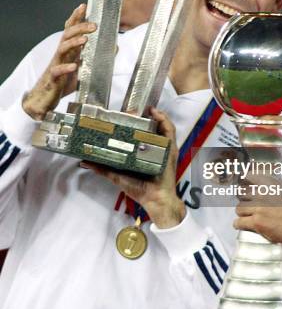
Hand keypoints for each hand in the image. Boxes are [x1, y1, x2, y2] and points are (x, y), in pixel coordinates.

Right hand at [22, 4, 95, 119]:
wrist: (44, 100)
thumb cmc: (62, 82)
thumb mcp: (82, 69)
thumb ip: (96, 58)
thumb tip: (115, 48)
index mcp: (68, 51)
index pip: (70, 30)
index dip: (76, 17)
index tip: (83, 5)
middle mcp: (61, 55)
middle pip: (67, 35)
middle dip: (79, 27)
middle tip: (94, 25)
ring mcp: (55, 65)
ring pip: (61, 49)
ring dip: (73, 43)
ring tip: (85, 40)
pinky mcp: (53, 78)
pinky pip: (57, 71)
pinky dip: (66, 68)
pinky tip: (75, 66)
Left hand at [82, 108, 185, 228]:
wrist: (155, 199)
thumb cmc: (138, 189)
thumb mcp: (117, 176)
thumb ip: (102, 168)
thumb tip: (83, 161)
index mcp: (142, 152)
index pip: (139, 133)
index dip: (133, 123)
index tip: (123, 115)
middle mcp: (154, 148)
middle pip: (151, 128)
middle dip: (144, 117)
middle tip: (132, 110)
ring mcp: (163, 147)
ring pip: (162, 126)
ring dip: (156, 115)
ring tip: (147, 109)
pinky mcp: (170, 148)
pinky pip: (170, 131)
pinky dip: (164, 120)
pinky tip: (156, 113)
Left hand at [234, 169, 281, 244]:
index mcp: (270, 184)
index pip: (249, 176)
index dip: (245, 179)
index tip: (244, 182)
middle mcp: (261, 195)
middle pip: (241, 193)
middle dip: (243, 198)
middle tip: (245, 201)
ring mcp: (258, 209)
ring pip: (239, 208)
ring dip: (242, 212)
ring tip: (246, 214)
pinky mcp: (256, 223)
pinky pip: (239, 222)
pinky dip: (239, 224)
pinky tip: (242, 225)